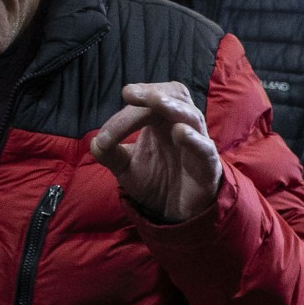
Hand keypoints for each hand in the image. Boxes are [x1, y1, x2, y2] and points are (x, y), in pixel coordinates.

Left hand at [90, 82, 224, 221]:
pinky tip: (180, 132)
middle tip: (130, 93)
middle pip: (174, 96)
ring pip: (191, 115)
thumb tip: (95, 143)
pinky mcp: (208, 165)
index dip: (124, 115)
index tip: (105, 136)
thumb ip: (110, 154)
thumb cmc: (156, 181)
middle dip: (152, 92)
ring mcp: (197, 142)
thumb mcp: (126, 168)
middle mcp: (180, 125)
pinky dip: (194, 138)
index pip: (145, 106)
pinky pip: (205, 147)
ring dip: (173, 106)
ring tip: (156, 102)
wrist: (176, 211)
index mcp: (160, 121)